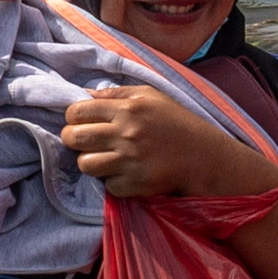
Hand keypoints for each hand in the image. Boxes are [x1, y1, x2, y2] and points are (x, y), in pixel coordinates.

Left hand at [61, 84, 277, 200]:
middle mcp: (126, 132)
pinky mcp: (135, 184)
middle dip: (73, 140)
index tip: (81, 122)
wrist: (204, 157)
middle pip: (74, 137)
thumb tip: (86, 94)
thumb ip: (117, 93)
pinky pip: (108, 185)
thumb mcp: (151, 96)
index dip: (73, 118)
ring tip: (104, 160)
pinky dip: (114, 182)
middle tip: (84, 142)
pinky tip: (125, 174)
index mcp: (127, 107)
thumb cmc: (176, 122)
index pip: (77, 111)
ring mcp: (130, 160)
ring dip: (91, 163)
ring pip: (85, 164)